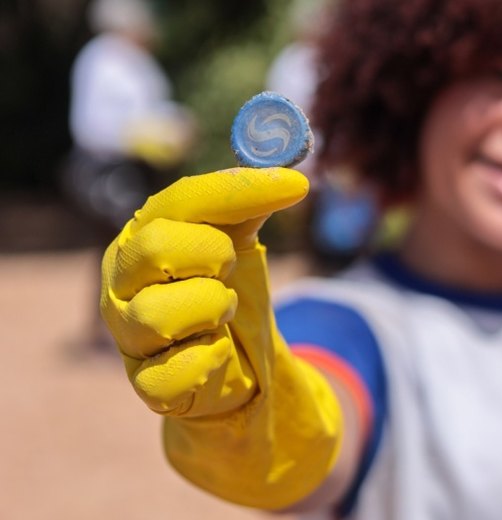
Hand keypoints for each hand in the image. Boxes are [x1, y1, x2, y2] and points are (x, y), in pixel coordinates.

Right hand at [101, 167, 308, 416]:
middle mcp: (123, 280)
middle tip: (228, 271)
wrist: (239, 364)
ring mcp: (129, 333)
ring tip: (221, 314)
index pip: (182, 198)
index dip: (238, 189)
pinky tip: (216, 352)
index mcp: (143, 234)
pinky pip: (176, 372)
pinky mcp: (147, 383)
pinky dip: (210, 360)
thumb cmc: (228, 290)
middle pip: (157, 247)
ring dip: (212, 309)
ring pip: (160, 314)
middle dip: (213, 257)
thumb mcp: (238, 241)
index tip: (297, 186)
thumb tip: (287, 168)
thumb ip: (251, 202)